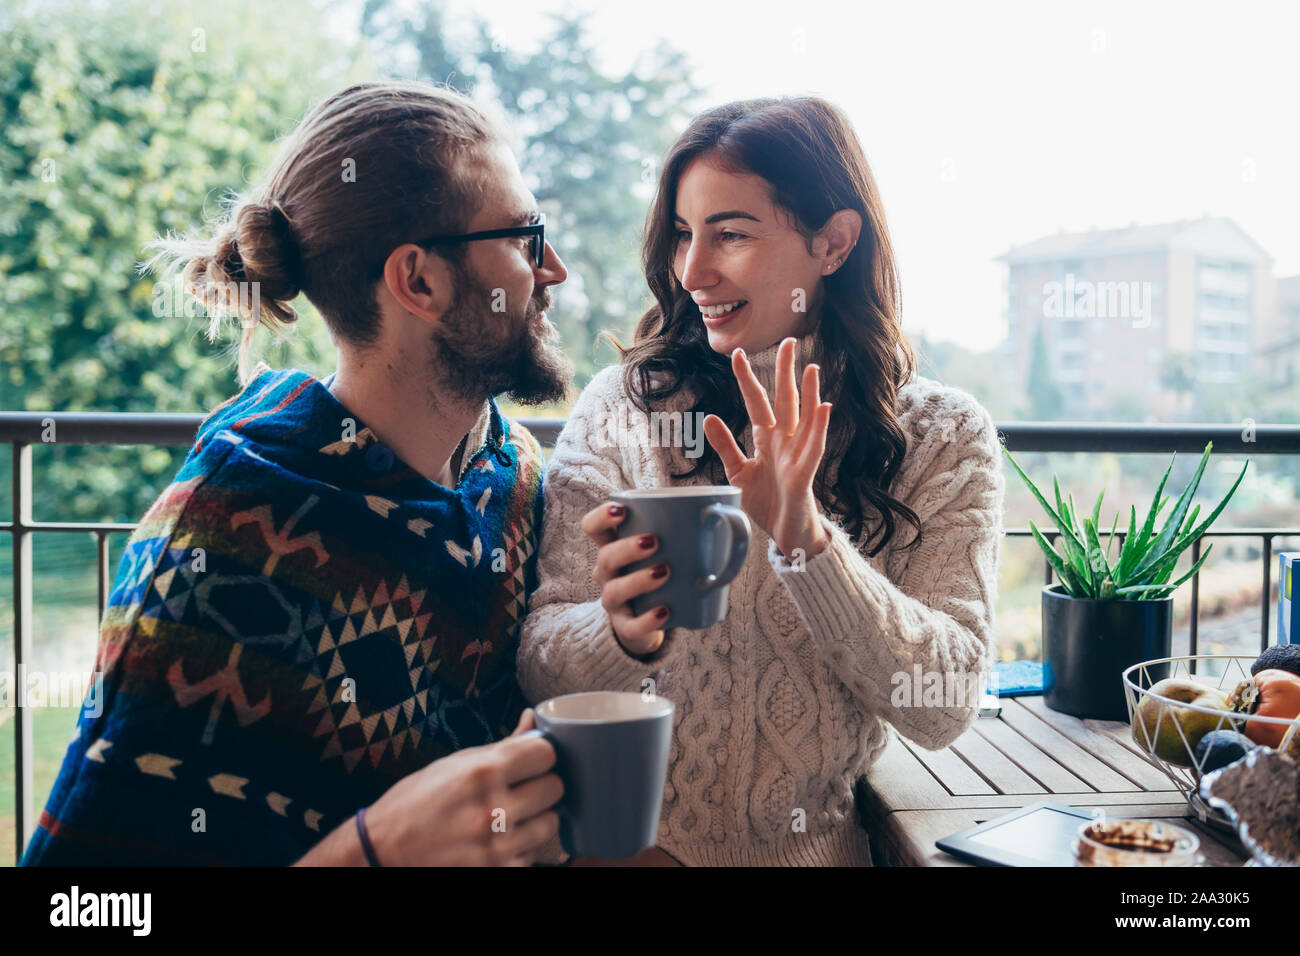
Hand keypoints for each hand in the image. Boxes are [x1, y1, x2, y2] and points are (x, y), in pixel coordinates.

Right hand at [361, 708, 562, 865]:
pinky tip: (498, 839)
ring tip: (509, 815)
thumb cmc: (416, 803)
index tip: (531, 760)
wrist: (383, 852)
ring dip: (535, 817)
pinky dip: (522, 846)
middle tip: (520, 788)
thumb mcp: (454, 764)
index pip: (547, 753)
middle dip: (540, 784)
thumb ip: (502, 745)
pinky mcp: (500, 872)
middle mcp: (495, 809)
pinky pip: (534, 853)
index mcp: (482, 772)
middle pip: (555, 787)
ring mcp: (499, 846)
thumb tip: (533, 720)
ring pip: (551, 822)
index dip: (540, 755)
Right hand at [581, 502, 670, 655]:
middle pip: (605, 558)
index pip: (593, 528)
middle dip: (627, 548)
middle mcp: (608, 573)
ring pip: (614, 591)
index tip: (622, 510)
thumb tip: (725, 512)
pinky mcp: (626, 626)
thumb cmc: (660, 569)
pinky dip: (647, 620)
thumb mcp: (664, 548)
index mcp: (614, 546)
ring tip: (664, 571)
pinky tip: (664, 610)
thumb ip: (685, 529)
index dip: (601, 517)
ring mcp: (615, 601)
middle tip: (654, 541)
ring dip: (637, 580)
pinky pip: (630, 627)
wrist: (650, 617)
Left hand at [703, 337, 831, 559]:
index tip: (737, 355)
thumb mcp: (737, 472)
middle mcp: (785, 442)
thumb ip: (725, 445)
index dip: (748, 380)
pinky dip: (819, 428)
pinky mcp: (805, 475)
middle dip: (786, 373)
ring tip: (811, 368)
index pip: (757, 403)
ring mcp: (797, 456)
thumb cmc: (766, 502)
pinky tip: (824, 407)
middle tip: (789, 342)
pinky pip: (814, 448)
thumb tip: (709, 416)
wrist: (784, 535)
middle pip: (785, 401)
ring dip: (809, 394)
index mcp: (767, 440)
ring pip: (805, 418)